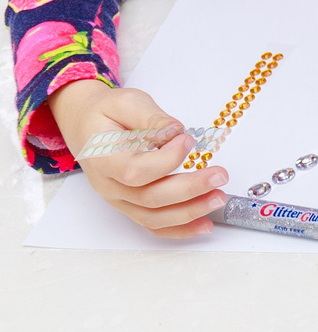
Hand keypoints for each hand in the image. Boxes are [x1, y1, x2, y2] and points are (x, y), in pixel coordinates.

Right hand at [48, 79, 227, 235]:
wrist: (84, 124)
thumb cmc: (105, 112)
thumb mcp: (125, 101)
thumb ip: (151, 117)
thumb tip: (176, 131)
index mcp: (103, 159)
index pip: (135, 170)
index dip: (166, 160)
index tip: (188, 140)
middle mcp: (109, 186)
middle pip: (149, 198)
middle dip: (189, 189)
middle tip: (220, 175)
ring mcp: (119, 199)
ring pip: (153, 217)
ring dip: (189, 212)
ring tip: (219, 198)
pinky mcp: (130, 204)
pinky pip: (152, 224)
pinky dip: (179, 229)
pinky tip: (204, 226)